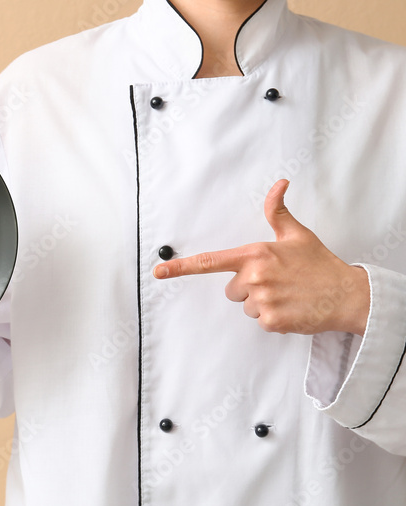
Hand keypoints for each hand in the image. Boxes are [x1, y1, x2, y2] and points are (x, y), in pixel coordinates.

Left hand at [153, 179, 369, 335]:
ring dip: (261, 304)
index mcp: (255, 255)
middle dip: (249, 289)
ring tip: (287, 295)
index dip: (181, 267)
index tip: (158, 272)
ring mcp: (262, 300)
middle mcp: (254, 277)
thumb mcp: (297, 235)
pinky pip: (259, 321)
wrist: (346, 294)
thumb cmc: (319, 264)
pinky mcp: (270, 321)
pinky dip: (273, 318)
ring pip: (245, 306)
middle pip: (231, 290)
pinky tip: (291, 308)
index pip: (210, 262)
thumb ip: (277, 212)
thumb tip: (279, 184)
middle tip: (277, 283)